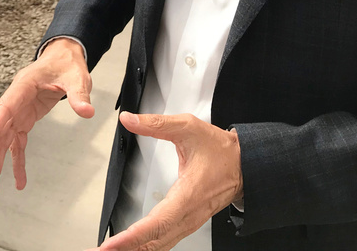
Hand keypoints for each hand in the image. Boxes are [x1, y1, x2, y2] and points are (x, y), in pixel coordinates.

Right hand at [0, 38, 94, 197]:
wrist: (63, 59)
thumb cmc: (65, 64)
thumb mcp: (76, 76)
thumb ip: (79, 94)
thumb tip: (86, 111)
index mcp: (22, 88)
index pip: (2, 112)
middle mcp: (14, 102)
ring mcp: (17, 113)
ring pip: (0, 143)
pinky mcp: (24, 121)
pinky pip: (17, 146)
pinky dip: (16, 164)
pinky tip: (18, 182)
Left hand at [97, 112, 242, 250]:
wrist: (244, 165)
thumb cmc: (219, 150)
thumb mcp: (188, 128)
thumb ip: (156, 124)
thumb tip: (129, 120)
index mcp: (188, 195)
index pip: (157, 223)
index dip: (132, 237)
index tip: (112, 245)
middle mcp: (188, 215)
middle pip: (154, 241)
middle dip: (126, 250)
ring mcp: (189, 222)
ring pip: (160, 245)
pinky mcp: (187, 224)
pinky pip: (165, 241)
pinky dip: (146, 247)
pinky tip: (131, 249)